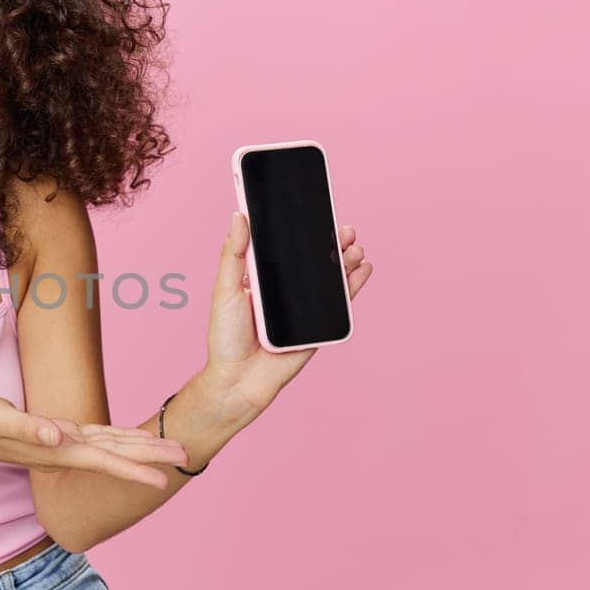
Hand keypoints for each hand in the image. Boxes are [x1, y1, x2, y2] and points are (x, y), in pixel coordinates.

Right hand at [0, 391, 187, 489]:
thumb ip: (27, 428)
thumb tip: (57, 437)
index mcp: (56, 449)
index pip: (105, 460)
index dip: (136, 467)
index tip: (164, 478)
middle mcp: (66, 450)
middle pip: (118, 454)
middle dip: (152, 457)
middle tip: (187, 456)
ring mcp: (64, 444)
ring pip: (113, 446)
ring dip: (143, 448)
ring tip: (173, 450)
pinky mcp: (60, 434)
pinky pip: (100, 439)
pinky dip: (123, 440)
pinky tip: (138, 440)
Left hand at [200, 214, 373, 417]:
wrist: (239, 381)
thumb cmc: (226, 336)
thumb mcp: (226, 289)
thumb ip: (234, 254)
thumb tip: (239, 216)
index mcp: (263, 277)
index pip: (285, 247)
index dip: (300, 229)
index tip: (314, 208)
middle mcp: (286, 289)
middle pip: (313, 259)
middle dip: (330, 242)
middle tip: (342, 227)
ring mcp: (304, 307)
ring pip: (330, 278)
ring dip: (346, 259)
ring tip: (354, 246)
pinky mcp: (318, 326)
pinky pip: (340, 302)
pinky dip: (354, 285)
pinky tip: (363, 268)